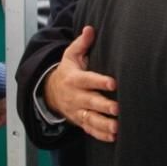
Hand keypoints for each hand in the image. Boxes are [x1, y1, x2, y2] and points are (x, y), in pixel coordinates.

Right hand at [45, 26, 119, 142]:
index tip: (113, 83)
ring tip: (117, 127)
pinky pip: (89, 129)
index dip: (100, 82)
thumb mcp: (70, 56)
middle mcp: (75, 96)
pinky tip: (113, 137)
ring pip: (90, 119)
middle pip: (90, 102)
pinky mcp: (80, 120)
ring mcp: (77, 110)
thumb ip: (82, 44)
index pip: (88, 80)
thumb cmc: (68, 72)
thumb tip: (90, 29)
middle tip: (117, 108)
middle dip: (103, 106)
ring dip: (103, 124)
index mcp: (74, 79)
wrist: (50, 92)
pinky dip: (100, 134)